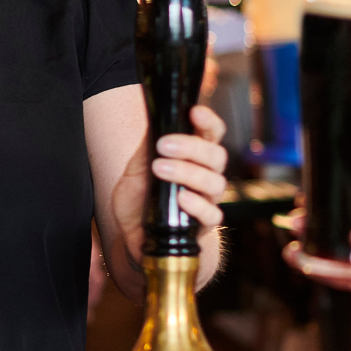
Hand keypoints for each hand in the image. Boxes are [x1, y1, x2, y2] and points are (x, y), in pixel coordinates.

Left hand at [109, 104, 229, 253]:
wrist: (136, 239)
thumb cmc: (140, 200)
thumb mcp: (134, 171)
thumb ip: (145, 150)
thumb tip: (153, 120)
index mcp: (193, 157)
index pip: (211, 133)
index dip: (208, 121)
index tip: (194, 111)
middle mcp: (206, 176)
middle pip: (217, 155)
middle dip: (191, 147)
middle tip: (163, 145)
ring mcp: (207, 201)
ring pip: (215, 183)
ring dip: (188, 172)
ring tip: (160, 170)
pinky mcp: (204, 226)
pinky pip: (212, 214)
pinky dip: (197, 205)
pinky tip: (181, 199)